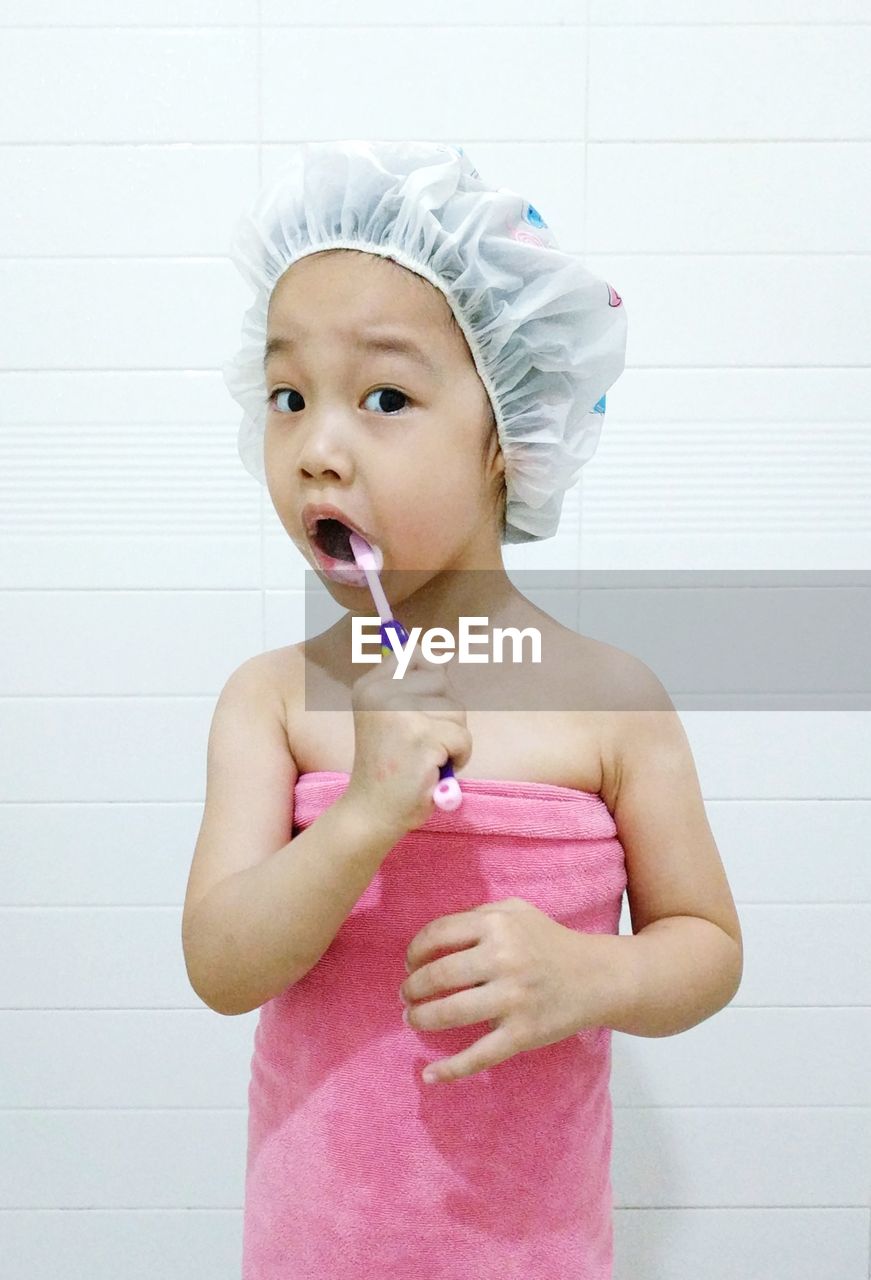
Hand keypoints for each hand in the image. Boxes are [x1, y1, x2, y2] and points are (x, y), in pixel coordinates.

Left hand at [399, 897, 627, 1083]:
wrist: (598, 977)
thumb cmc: (550, 942)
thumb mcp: (517, 911)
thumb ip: (479, 914)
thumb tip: (434, 937)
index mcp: (497, 925)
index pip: (437, 934)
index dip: (415, 952)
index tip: (409, 965)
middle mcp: (503, 958)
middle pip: (438, 975)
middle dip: (412, 988)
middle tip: (406, 996)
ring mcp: (513, 998)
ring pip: (450, 1013)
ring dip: (422, 1019)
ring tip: (413, 1020)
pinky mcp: (523, 1033)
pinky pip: (479, 1055)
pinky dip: (451, 1069)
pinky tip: (429, 1075)